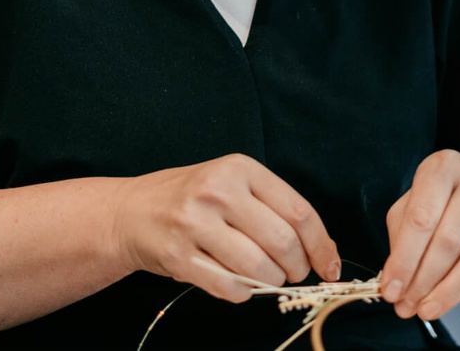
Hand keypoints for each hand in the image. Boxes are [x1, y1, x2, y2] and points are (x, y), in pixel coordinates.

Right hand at [109, 153, 340, 302]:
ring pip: (257, 267)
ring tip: (267, 278)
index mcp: (240, 168)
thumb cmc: (192, 198)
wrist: (130, 212)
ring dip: (271, 282)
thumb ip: (274, 207)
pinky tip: (240, 284)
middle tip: (294, 273)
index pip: (299, 211)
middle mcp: (218, 191)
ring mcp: (194, 224)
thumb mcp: (232, 184)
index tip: (329, 265)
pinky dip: (243, 292)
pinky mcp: (177, 255)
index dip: (321, 244)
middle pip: (282, 242)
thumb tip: (323, 249)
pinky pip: (228, 286)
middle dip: (297, 267)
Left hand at [378, 149, 459, 320]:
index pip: (420, 218)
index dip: (403, 260)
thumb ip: (401, 236)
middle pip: (450, 238)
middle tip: (408, 306)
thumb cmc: (451, 202)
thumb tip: (394, 282)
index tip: (391, 291)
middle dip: (424, 279)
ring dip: (453, 287)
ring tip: (430, 308)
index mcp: (443, 167)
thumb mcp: (418, 204)